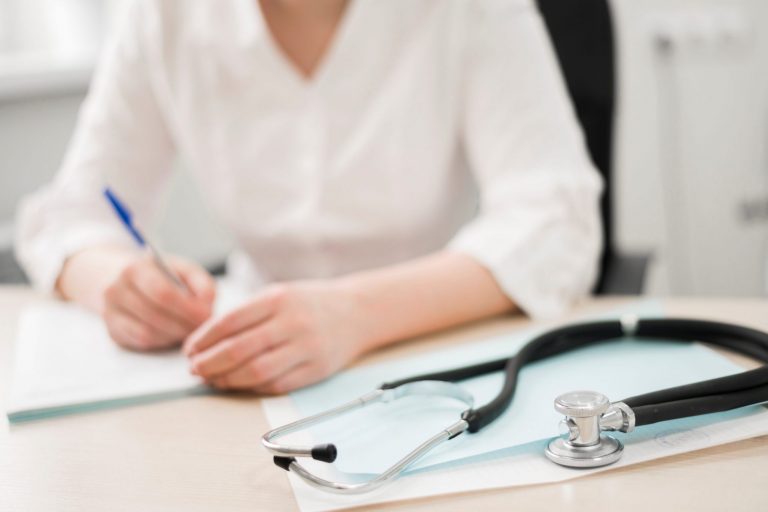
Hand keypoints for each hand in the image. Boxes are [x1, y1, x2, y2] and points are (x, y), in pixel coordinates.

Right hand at [103, 254, 215, 350]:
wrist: (121, 277)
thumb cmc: (161, 275)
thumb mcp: (184, 269)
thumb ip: (202, 284)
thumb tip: (207, 305)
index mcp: (136, 269)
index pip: (163, 293)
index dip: (187, 308)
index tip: (206, 315)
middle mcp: (117, 290)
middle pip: (155, 315)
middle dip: (183, 325)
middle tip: (202, 328)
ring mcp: (111, 312)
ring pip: (148, 333)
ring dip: (174, 336)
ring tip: (191, 331)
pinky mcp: (113, 330)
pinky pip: (142, 342)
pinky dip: (163, 341)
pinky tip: (174, 335)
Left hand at [183, 280, 366, 393]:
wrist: (357, 313)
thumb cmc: (309, 304)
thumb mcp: (279, 295)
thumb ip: (247, 315)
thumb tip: (206, 343)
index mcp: (278, 299)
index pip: (229, 322)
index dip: (204, 340)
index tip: (189, 350)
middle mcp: (292, 322)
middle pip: (239, 350)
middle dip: (209, 363)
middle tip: (195, 369)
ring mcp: (306, 347)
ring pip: (256, 372)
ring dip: (227, 380)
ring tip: (213, 380)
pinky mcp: (316, 370)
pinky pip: (277, 385)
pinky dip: (252, 387)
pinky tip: (239, 384)